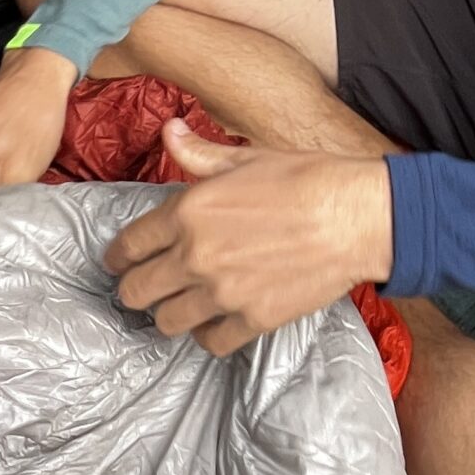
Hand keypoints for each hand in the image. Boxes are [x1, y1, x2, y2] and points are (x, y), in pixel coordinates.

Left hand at [105, 119, 393, 356]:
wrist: (357, 216)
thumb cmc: (307, 178)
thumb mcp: (247, 156)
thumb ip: (199, 153)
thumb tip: (169, 131)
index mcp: (188, 211)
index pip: (128, 245)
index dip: (118, 256)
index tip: (120, 262)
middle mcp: (195, 256)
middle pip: (136, 291)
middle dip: (135, 288)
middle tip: (147, 285)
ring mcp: (222, 293)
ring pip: (166, 321)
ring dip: (169, 313)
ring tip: (179, 305)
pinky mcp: (252, 319)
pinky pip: (210, 342)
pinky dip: (208, 335)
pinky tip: (215, 322)